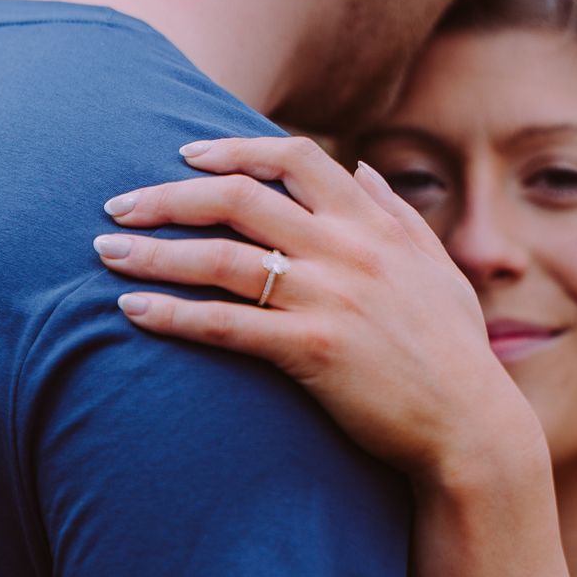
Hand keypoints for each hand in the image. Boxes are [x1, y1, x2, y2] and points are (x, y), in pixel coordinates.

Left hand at [96, 133, 542, 489]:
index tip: (186, 154)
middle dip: (169, 196)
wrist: (472, 427)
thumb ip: (396, 214)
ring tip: (105, 253)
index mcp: (372, 226)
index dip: (233, 149)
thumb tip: (363, 170)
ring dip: (154, 252)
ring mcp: (329, 299)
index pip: (294, 158)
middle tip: (118, 206)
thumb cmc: (453, 352)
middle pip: (239, 198)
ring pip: (221, 258)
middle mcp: (347, 251)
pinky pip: (226, 324)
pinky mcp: (312, 351)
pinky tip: (133, 310)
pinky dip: (173, 313)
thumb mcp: (436, 268)